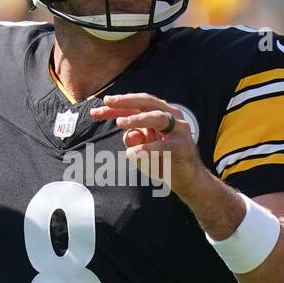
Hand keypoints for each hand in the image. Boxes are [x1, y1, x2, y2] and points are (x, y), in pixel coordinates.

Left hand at [89, 92, 209, 200]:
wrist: (187, 181)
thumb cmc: (163, 161)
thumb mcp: (142, 149)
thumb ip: (133, 139)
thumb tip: (129, 133)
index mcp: (161, 114)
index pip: (136, 105)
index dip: (116, 107)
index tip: (96, 111)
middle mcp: (172, 117)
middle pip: (148, 102)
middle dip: (126, 101)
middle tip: (108, 102)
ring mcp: (180, 130)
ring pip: (158, 117)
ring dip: (138, 118)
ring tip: (120, 123)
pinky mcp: (184, 147)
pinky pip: (165, 145)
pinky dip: (149, 148)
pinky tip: (133, 153)